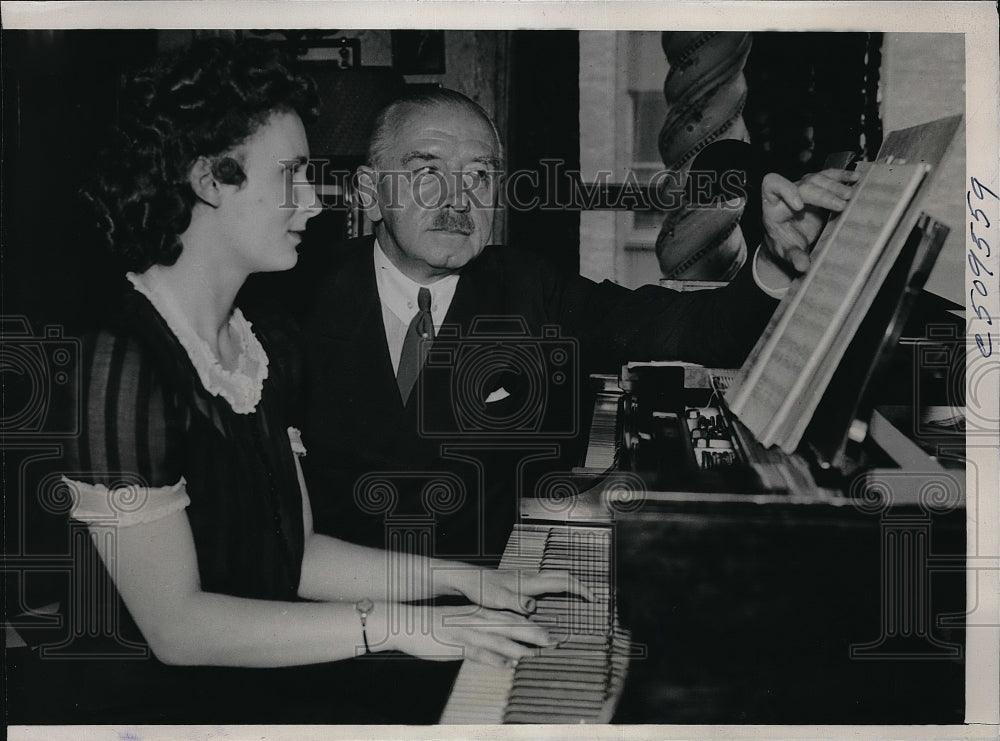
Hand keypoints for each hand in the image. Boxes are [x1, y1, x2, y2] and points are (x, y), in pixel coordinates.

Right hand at [385, 603, 557, 667]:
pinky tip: (507, 665)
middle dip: (536, 635)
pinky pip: (479, 653)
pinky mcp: (456, 645)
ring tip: (539, 654)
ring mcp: (468, 633)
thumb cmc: (437, 626)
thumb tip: (506, 651)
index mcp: (482, 615)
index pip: (514, 619)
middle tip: (557, 642)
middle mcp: (479, 622)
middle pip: (513, 627)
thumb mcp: (464, 626)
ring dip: (521, 648)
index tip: (556, 635)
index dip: (536, 627)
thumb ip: (485, 634)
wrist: (409, 622)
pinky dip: (494, 659)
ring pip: (499, 640)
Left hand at [446, 567, 595, 614]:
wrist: (470, 580)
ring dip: (570, 586)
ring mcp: (527, 578)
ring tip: (580, 598)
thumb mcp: (499, 600)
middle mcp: (532, 577)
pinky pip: (547, 583)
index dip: (580, 589)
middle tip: (592, 598)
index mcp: (530, 581)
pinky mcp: (522, 582)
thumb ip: (517, 603)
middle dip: (580, 585)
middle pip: (563, 576)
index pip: (562, 581)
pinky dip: (559, 588)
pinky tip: (556, 598)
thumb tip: (533, 607)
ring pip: (555, 578)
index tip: (592, 598)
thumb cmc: (483, 590)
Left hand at [761, 168, 859, 273]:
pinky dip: (843, 176)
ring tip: (851, 195)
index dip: (785, 191)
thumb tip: (802, 266)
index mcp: (774, 207)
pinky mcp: (817, 187)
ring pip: (818, 178)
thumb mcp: (786, 252)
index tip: (799, 206)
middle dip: (823, 194)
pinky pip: (829, 176)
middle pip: (804, 185)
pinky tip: (856, 178)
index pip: (772, 186)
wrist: (788, 238)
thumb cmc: (784, 243)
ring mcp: (803, 187)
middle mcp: (787, 193)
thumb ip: (793, 257)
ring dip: (835, 185)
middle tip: (842, 205)